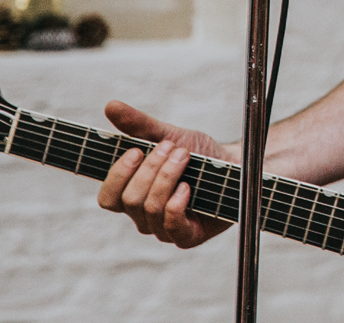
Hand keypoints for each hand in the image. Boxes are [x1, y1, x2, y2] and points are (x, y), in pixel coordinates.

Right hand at [96, 100, 234, 248]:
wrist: (235, 166)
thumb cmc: (199, 153)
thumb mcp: (168, 134)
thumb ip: (139, 125)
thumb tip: (110, 105)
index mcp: (134, 195)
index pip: (108, 198)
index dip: (117, 175)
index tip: (136, 150)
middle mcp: (144, 216)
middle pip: (130, 200)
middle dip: (151, 168)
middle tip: (171, 147)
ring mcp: (164, 229)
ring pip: (150, 209)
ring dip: (167, 177)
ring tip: (184, 156)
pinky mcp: (187, 237)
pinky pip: (171, 226)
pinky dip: (177, 202)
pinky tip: (188, 186)